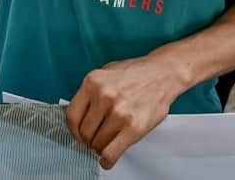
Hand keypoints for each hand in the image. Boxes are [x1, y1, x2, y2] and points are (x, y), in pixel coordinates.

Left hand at [65, 56, 183, 168]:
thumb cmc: (136, 74)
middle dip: (88, 140)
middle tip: (94, 140)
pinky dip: (107, 160)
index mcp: (93, 82)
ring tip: (106, 144)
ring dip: (99, 148)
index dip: (73, 130)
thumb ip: (90, 92)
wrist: (163, 74)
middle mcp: (104, 96)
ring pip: (97, 144)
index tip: (78, 135)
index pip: (71, 116)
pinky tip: (107, 159)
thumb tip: (78, 115)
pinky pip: (111, 152)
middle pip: (84, 132)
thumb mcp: (106, 73)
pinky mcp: (134, 127)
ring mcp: (119, 112)